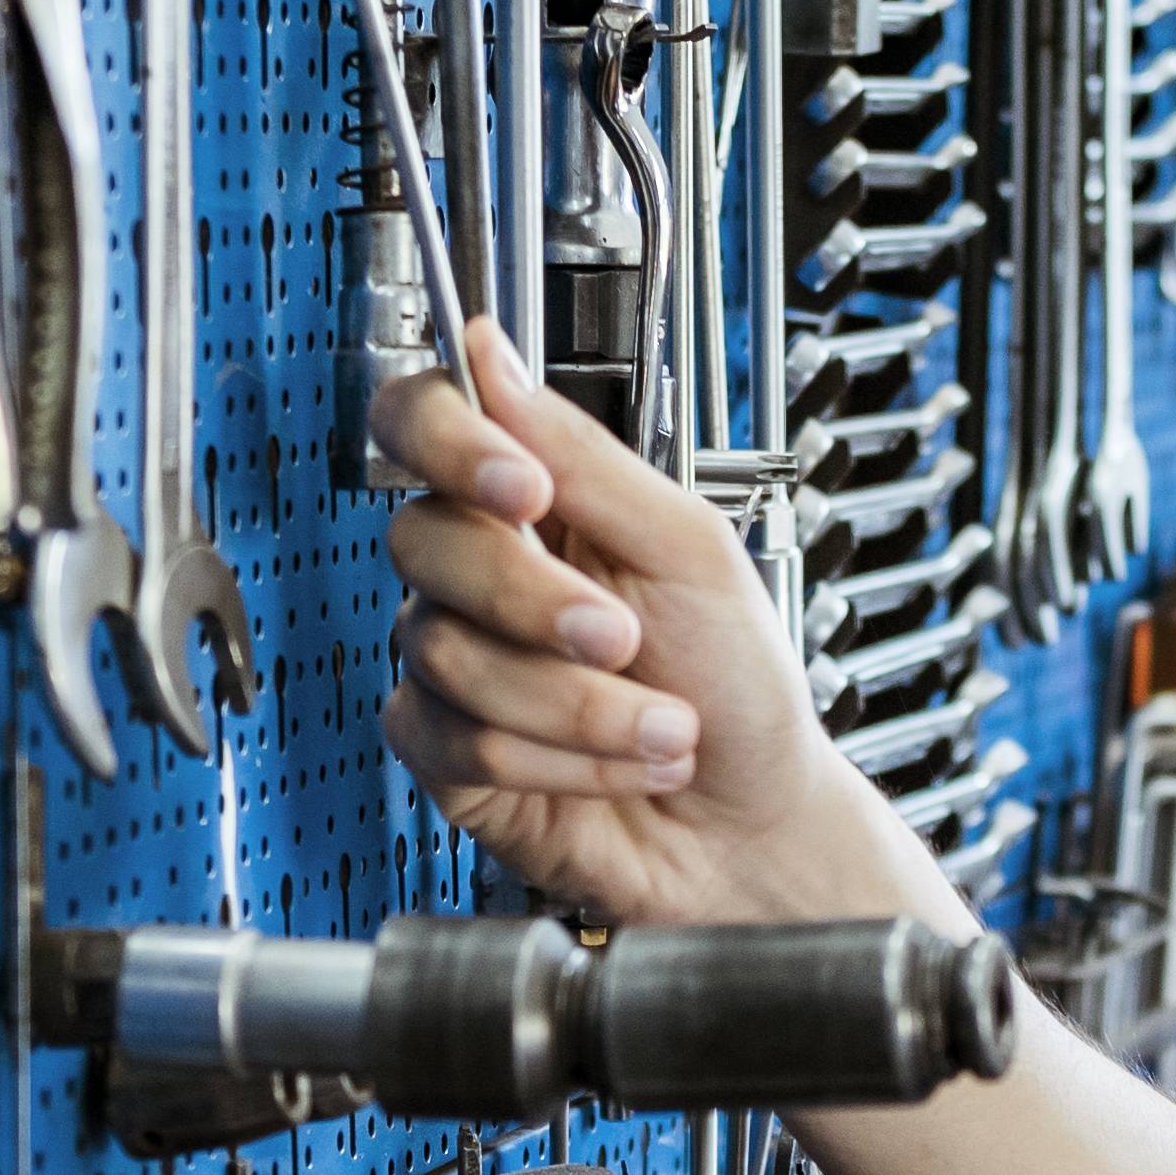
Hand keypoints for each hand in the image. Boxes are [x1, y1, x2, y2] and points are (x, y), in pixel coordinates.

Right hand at [375, 321, 940, 935]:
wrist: (751, 822)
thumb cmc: (739, 686)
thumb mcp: (690, 548)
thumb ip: (585, 453)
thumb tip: (490, 352)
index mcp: (536, 502)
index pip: (427, 424)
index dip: (449, 442)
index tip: (521, 488)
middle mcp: (483, 573)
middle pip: (424, 541)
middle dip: (536, 601)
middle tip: (623, 636)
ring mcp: (458, 661)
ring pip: (445, 651)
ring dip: (576, 702)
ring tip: (658, 723)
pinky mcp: (446, 751)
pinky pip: (456, 737)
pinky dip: (558, 759)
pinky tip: (614, 765)